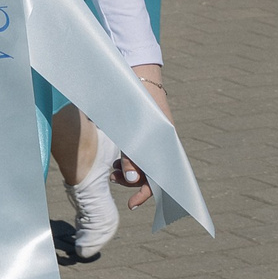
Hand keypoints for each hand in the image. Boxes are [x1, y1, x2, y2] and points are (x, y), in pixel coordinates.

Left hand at [122, 64, 171, 207]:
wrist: (139, 74)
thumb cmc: (136, 101)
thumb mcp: (132, 132)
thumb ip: (133, 157)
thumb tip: (133, 182)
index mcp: (164, 146)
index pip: (161, 180)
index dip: (146, 194)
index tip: (131, 204)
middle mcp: (162, 145)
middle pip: (152, 174)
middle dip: (133, 182)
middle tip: (113, 178)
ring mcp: (156, 139)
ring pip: (145, 165)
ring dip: (130, 171)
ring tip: (113, 170)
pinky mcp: (148, 133)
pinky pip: (142, 154)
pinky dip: (130, 160)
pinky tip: (118, 160)